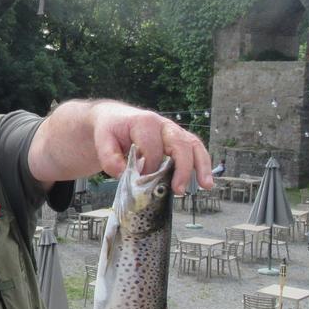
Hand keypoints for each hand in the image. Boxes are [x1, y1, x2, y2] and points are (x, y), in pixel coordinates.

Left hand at [90, 102, 213, 194]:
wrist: (114, 119)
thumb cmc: (111, 131)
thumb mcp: (103, 142)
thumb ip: (110, 159)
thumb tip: (125, 175)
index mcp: (144, 123)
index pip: (152, 148)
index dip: (149, 168)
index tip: (143, 183)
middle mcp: (162, 124)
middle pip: (179, 143)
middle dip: (182, 168)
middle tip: (178, 190)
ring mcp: (173, 131)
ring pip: (193, 144)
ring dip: (201, 166)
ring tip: (205, 185)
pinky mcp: (178, 139)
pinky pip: (195, 149)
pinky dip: (203, 164)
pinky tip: (206, 182)